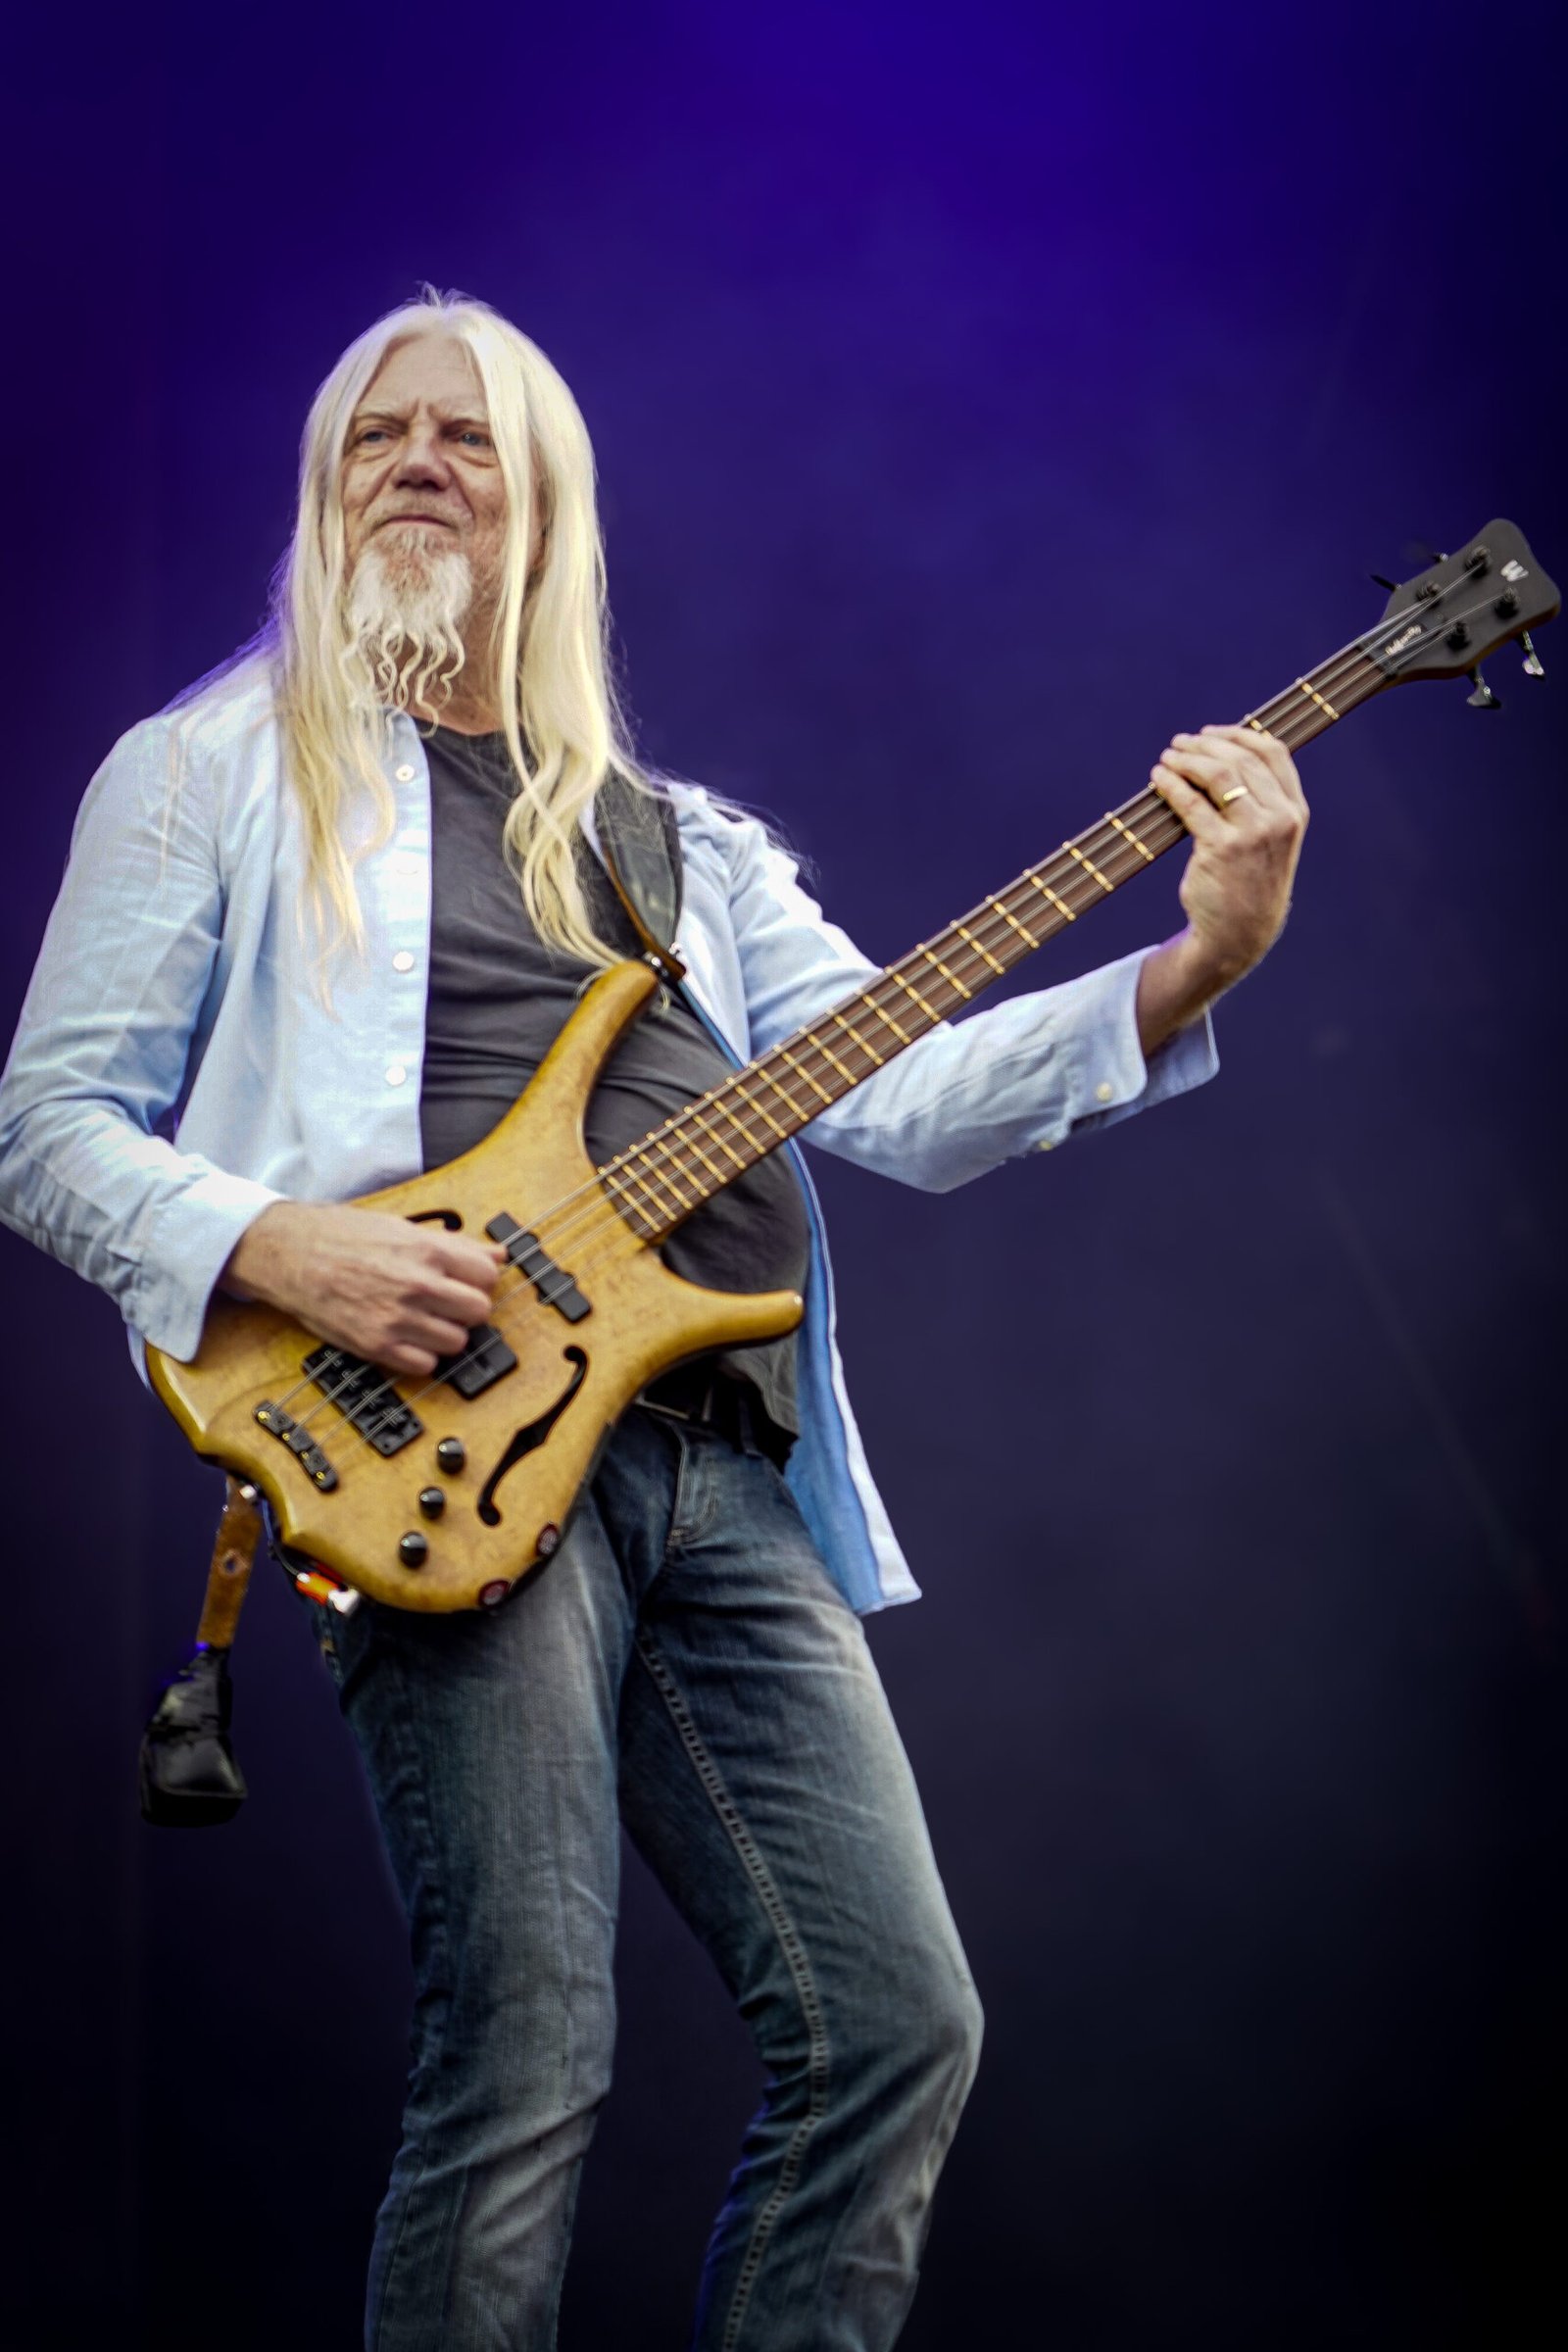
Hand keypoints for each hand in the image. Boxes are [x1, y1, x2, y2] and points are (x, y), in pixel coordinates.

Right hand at [222, 1201, 506, 1376]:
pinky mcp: (376, 1345)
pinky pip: (425, 1365)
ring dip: (445, 1333)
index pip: (488, 1275)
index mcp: (427, 1250)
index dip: (479, 1279)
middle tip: (448, 1302)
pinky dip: (421, 1356)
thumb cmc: (340, 1235)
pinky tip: (407, 1338)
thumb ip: (455, 1245)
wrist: (289, 1253)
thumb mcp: (402, 1227)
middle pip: (479, 1311)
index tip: (467, 1281)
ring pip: (457, 1342)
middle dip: (467, 1308)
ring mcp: (398, 1318)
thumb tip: (497, 1254)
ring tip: (424, 1319)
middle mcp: (418, 1285)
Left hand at [1151, 723, 1308, 984]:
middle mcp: (1279, 818)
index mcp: (1295, 811)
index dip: (1238, 735)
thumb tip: (1221, 756)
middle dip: (1205, 745)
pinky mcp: (1221, 848)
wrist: (1239, 933)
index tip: (1211, 733)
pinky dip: (1171, 784)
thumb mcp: (1271, 839)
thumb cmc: (1249, 882)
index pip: (1273, 753)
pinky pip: (1191, 803)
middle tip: (1179, 743)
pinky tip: (1159, 779)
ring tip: (1167, 758)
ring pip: (1218, 774)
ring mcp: (1252, 833)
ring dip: (1186, 759)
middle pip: (1241, 759)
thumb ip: (1260, 801)